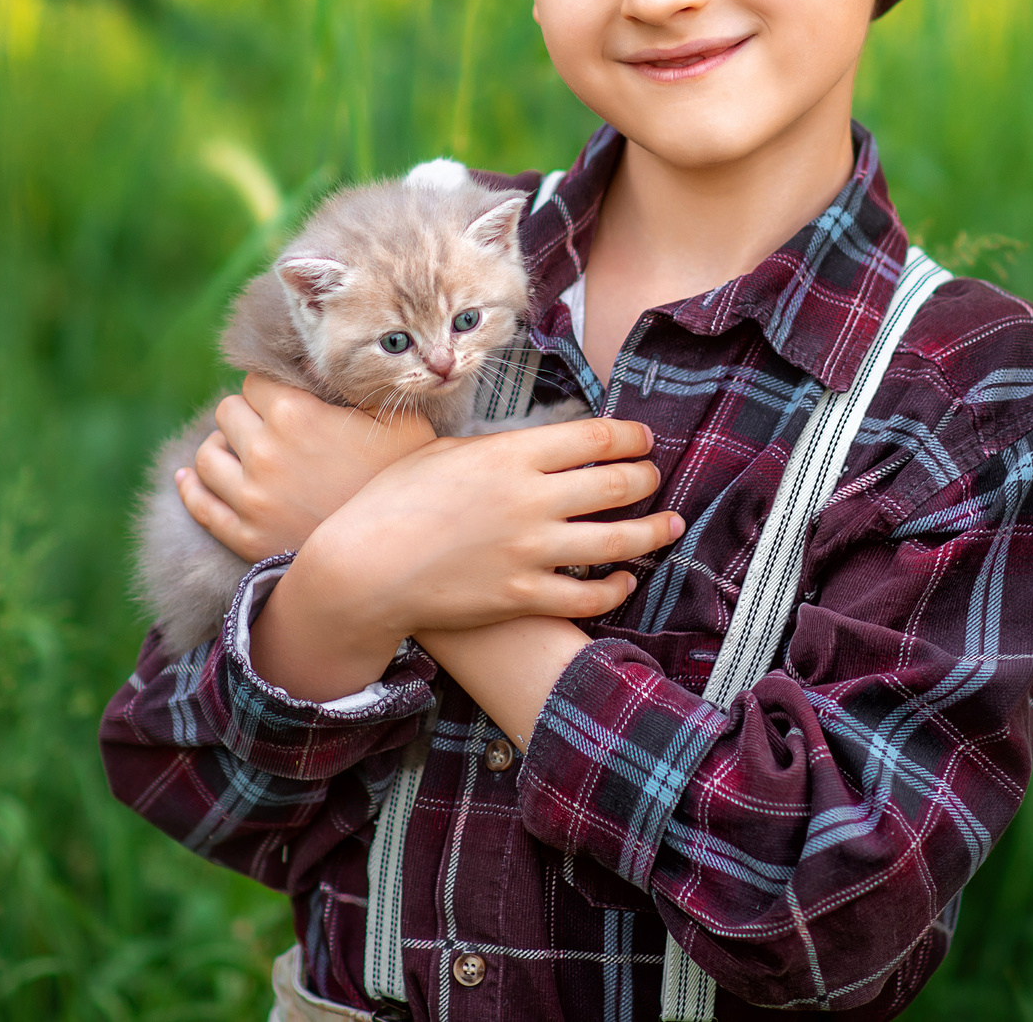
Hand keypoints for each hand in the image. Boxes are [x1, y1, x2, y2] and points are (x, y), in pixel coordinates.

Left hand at [176, 375, 436, 562]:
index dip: (271, 391)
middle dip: (246, 416)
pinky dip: (191, 487)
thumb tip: (324, 366)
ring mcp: (249, 497)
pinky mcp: (243, 536)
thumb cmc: (405, 478)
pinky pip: (199, 503)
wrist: (400, 553)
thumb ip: (358, 387)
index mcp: (295, 413)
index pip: (255, 382)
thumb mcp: (397, 419)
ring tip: (240, 455)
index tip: (286, 403)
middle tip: (268, 430)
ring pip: (207, 455)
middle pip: (227, 412)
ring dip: (222, 449)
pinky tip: (191, 479)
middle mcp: (263, 450)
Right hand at [251, 416, 681, 700]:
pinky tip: (624, 581)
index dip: (631, 437)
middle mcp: (530, 501)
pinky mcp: (523, 597)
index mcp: (510, 455)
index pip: (596, 437)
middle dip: (647, 479)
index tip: (643, 439)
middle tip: (654, 477)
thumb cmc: (392, 502)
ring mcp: (530, 552)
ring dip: (652, 532)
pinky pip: (590, 596)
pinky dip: (616, 589)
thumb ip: (497, 447)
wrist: (363, 568)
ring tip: (669, 526)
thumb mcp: (443, 453)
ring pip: (618, 542)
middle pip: (617, 485)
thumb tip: (535, 444)